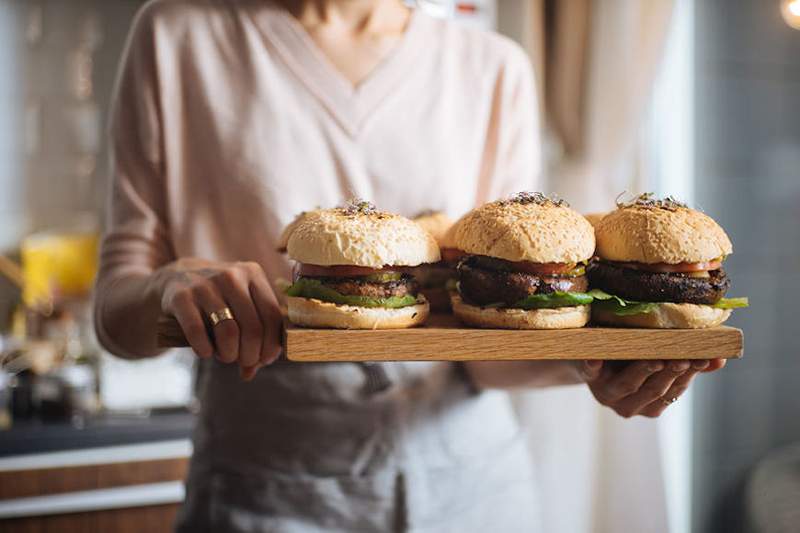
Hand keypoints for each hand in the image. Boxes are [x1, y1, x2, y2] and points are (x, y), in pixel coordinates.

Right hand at [150, 258, 281, 380]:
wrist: (177, 277)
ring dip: (229, 354)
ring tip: (225, 355)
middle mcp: (231, 276)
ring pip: (228, 332)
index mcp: (253, 274)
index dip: (271, 344)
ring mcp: (204, 285)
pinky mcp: (181, 296)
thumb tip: (250, 371)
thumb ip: (254, 336)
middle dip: (251, 354)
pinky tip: (206, 352)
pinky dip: (204, 350)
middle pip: (253, 328)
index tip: (265, 360)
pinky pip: (197, 332)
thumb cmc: (219, 299)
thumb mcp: (241, 306)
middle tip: (244, 362)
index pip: (272, 315)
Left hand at [575, 358, 726, 417]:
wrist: (590, 358)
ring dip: (642, 371)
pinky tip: (596, 359)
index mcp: (650, 404)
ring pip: (628, 385)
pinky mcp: (587, 377)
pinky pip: (590, 372)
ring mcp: (606, 393)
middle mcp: (629, 405)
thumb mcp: (660, 363)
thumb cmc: (630, 361)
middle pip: (653, 390)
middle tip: (682, 357)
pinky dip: (593, 366)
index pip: (674, 392)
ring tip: (655, 358)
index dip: (689, 377)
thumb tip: (720, 359)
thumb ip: (687, 363)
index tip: (701, 360)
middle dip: (669, 374)